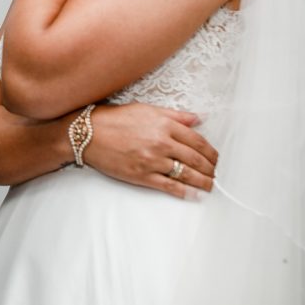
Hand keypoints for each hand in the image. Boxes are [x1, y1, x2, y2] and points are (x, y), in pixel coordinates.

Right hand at [82, 102, 217, 199]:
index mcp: (164, 125)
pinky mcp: (142, 176)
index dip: (211, 152)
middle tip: (217, 174)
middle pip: (196, 159)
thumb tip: (199, 119)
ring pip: (187, 174)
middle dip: (211, 169)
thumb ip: (175, 115)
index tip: (215, 158)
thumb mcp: (146, 109)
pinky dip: (186, 192)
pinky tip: (195, 195)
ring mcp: (152, 161)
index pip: (197, 141)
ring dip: (203, 182)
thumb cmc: (114, 119)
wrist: (88, 134)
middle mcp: (161, 143)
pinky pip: (170, 186)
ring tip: (211, 186)